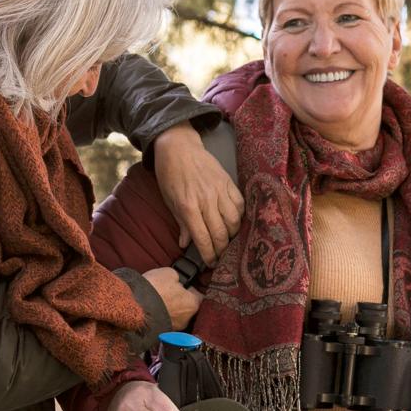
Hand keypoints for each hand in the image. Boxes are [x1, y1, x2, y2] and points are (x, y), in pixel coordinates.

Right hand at [144, 267, 202, 329]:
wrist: (132, 307)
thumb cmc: (154, 289)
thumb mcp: (169, 273)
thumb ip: (178, 278)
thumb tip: (177, 280)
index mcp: (193, 304)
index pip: (199, 295)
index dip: (191, 288)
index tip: (184, 284)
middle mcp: (186, 319)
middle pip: (187, 307)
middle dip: (179, 299)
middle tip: (168, 290)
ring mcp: (173, 328)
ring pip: (174, 316)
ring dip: (168, 309)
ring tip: (157, 299)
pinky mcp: (160, 333)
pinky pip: (163, 321)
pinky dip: (159, 315)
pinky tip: (151, 308)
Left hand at [153, 123, 242, 264]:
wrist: (179, 147)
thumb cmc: (170, 175)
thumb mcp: (170, 201)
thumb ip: (181, 223)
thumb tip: (185, 244)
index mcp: (188, 206)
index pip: (203, 238)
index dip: (209, 255)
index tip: (211, 263)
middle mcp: (206, 200)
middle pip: (221, 233)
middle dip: (222, 249)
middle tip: (221, 256)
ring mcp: (220, 190)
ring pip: (234, 221)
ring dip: (233, 235)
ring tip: (229, 240)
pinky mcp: (229, 182)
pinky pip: (240, 204)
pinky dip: (240, 216)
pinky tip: (235, 221)